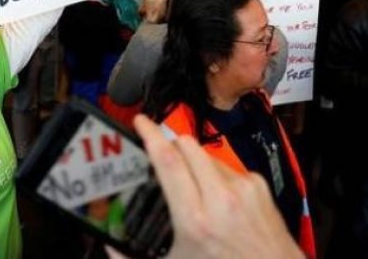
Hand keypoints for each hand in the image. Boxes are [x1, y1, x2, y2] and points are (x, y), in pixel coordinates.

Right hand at [131, 115, 302, 258]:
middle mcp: (220, 198)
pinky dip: (217, 175)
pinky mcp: (258, 184)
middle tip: (161, 155)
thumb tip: (110, 250)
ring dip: (194, 162)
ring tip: (192, 189)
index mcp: (195, 219)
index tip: (141, 122)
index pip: (168, 161)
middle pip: (187, 146)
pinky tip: (218, 198)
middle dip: (170, 144)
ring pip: (207, 154)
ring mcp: (242, 187)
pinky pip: (228, 166)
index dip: (151, 135)